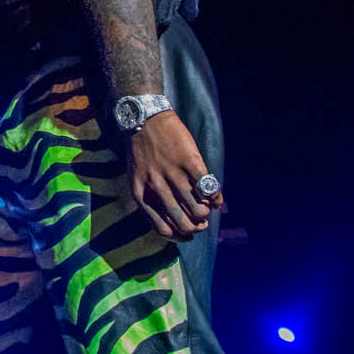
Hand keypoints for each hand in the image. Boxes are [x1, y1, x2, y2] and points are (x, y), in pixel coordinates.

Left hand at [125, 110, 220, 241]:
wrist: (144, 117)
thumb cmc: (142, 150)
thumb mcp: (137, 176)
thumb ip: (151, 197)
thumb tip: (173, 222)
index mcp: (141, 192)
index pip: (163, 229)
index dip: (180, 236)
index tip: (189, 234)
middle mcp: (156, 185)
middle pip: (183, 222)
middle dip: (196, 226)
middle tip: (202, 222)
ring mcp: (173, 172)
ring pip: (198, 208)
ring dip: (206, 212)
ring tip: (207, 207)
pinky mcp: (188, 160)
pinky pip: (207, 187)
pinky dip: (215, 197)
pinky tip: (216, 197)